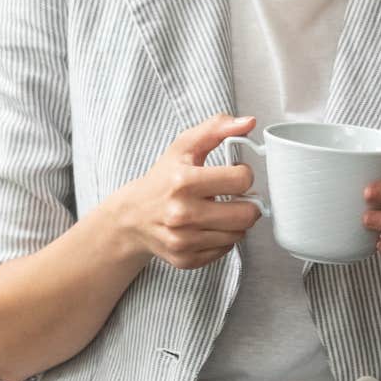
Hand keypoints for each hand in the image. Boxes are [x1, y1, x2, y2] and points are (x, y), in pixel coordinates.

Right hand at [104, 114, 260, 269]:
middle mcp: (182, 213)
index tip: (234, 174)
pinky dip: (223, 238)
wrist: (132, 216)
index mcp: (183, 181)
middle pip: (246, 214)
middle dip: (247, 203)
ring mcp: (182, 240)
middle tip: (236, 197)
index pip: (241, 180)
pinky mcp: (184, 259)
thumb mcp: (185, 146)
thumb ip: (217, 128)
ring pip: (238, 234)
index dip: (243, 174)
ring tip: (220, 210)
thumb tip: (248, 122)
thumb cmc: (164, 178)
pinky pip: (225, 251)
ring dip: (236, 222)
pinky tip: (209, 227)